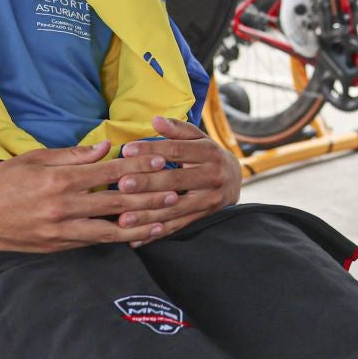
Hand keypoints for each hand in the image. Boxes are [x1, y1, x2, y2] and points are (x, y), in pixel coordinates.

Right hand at [0, 139, 193, 253]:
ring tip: (167, 217)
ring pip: (110, 229)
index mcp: (58, 180)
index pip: (107, 171)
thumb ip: (72, 155)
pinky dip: (119, 239)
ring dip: (141, 223)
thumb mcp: (34, 159)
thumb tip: (106, 147)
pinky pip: (95, 242)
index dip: (136, 166)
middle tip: (174, 189)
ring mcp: (61, 230)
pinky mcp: (59, 246)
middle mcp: (63, 207)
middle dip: (147, 195)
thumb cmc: (2, 182)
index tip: (159, 160)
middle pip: (115, 201)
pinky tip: (139, 235)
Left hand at [116, 116, 242, 245]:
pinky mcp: (204, 217)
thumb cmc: (207, 155)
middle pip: (175, 180)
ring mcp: (209, 200)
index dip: (151, 149)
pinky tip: (135, 239)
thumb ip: (177, 130)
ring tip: (123, 218)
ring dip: (148, 215)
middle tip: (122, 184)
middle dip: (147, 183)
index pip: (177, 150)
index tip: (127, 150)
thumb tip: (155, 120)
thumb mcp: (198, 138)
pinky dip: (156, 234)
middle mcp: (213, 176)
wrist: (235, 179)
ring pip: (175, 208)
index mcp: (210, 152)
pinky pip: (177, 226)